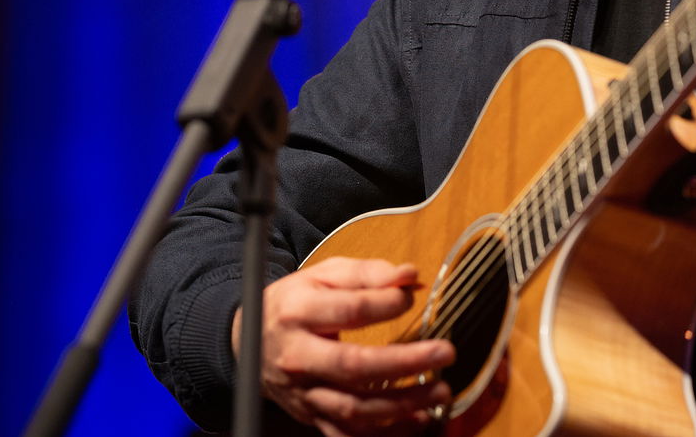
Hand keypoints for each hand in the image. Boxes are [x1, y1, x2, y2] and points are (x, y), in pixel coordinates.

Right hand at [231, 256, 453, 436]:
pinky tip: (417, 421)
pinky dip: (383, 434)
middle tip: (445, 352)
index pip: (349, 310)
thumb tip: (410, 276)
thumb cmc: (295, 303)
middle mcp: (299, 357)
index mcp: (299, 313)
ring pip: (353, 408)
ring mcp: (304, 393)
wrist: (250, 342)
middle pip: (353, 366)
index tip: (412, 298)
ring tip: (440, 390)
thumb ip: (367, 273)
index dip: (386, 304)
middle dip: (404, 362)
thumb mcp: (324, 275)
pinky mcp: (310, 416)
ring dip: (402, 404)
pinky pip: (347, 434)